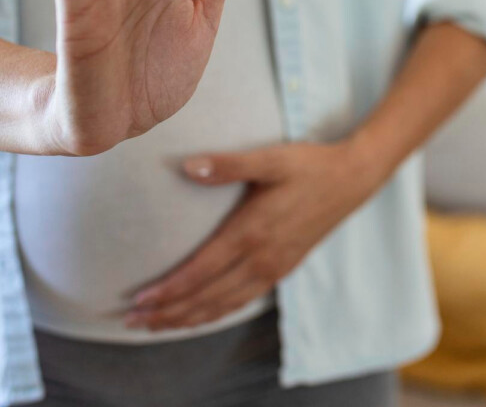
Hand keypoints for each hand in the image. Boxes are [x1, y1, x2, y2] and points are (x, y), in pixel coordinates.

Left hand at [126, 140, 384, 329]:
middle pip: (207, 298)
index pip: (200, 272)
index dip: (168, 290)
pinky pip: (243, 301)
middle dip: (169, 314)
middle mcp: (261, 258)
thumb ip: (228, 164)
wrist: (352, 179)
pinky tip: (202, 315)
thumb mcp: (270, 158)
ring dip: (189, 319)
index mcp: (252, 232)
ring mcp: (274, 267)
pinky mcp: (283, 269)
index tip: (138, 300)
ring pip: (224, 306)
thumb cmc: (309, 165)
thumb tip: (187, 166)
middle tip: (133, 323)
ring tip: (158, 326)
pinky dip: (217, 313)